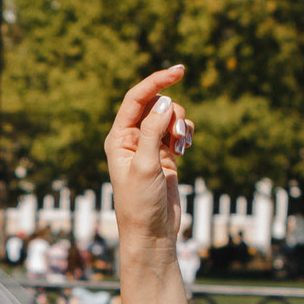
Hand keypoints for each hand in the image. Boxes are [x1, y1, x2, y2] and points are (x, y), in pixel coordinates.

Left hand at [103, 65, 192, 245]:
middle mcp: (132, 138)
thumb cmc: (141, 203)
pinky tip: (185, 149)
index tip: (179, 71)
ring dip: (180, 126)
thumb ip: (153, 132)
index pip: (136, 99)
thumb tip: (164, 102)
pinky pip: (178, 131)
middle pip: (156, 105)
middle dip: (172, 113)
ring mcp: (150, 146)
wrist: (152, 233)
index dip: (156, 82)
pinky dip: (185, 134)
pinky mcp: (165, 155)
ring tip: (181, 148)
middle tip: (177, 137)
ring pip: (170, 117)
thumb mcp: (145, 165)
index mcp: (118, 137)